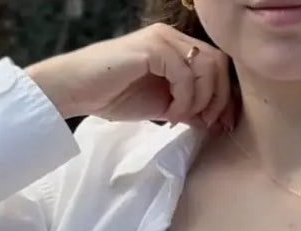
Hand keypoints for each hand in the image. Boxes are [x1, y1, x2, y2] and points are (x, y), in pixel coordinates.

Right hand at [26, 23, 234, 128]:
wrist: (76, 91)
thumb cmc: (114, 97)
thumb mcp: (163, 106)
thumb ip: (189, 108)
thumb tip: (216, 122)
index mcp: (176, 47)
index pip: (217, 65)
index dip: (224, 95)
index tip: (217, 123)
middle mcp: (171, 37)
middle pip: (218, 63)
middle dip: (218, 98)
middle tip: (205, 122)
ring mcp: (161, 39)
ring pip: (205, 67)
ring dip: (200, 99)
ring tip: (180, 117)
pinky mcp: (151, 47)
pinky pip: (184, 74)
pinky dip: (183, 98)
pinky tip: (169, 112)